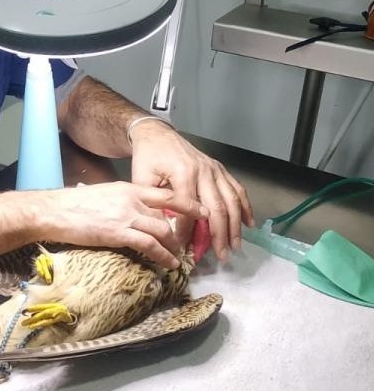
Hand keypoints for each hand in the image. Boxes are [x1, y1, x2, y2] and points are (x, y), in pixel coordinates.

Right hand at [33, 181, 206, 268]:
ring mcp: (127, 216)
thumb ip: (120, 201)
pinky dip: (164, 256)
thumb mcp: (103, 195)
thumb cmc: (73, 204)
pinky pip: (150, 246)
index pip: (165, 194)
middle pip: (168, 214)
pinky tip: (169, 264)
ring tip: (180, 256)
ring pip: (163, 230)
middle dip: (182, 230)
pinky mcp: (120, 233)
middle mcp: (131, 199)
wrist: (55, 211)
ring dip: (175, 246)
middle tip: (189, 243)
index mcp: (127, 188)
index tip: (201, 211)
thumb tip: (130, 211)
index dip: (187, 203)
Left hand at [130, 121, 253, 261]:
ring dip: (236, 226)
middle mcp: (203, 171)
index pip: (188, 210)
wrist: (156, 134)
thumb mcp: (141, 178)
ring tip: (235, 246)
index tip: (185, 250)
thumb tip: (165, 229)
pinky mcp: (220, 169)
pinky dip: (245, 207)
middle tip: (222, 256)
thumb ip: (153, 202)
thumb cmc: (147, 157)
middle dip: (220, 234)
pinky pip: (237, 189)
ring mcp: (214, 169)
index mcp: (183, 173)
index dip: (187, 232)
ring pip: (231, 201)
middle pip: (217, 207)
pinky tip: (249, 224)